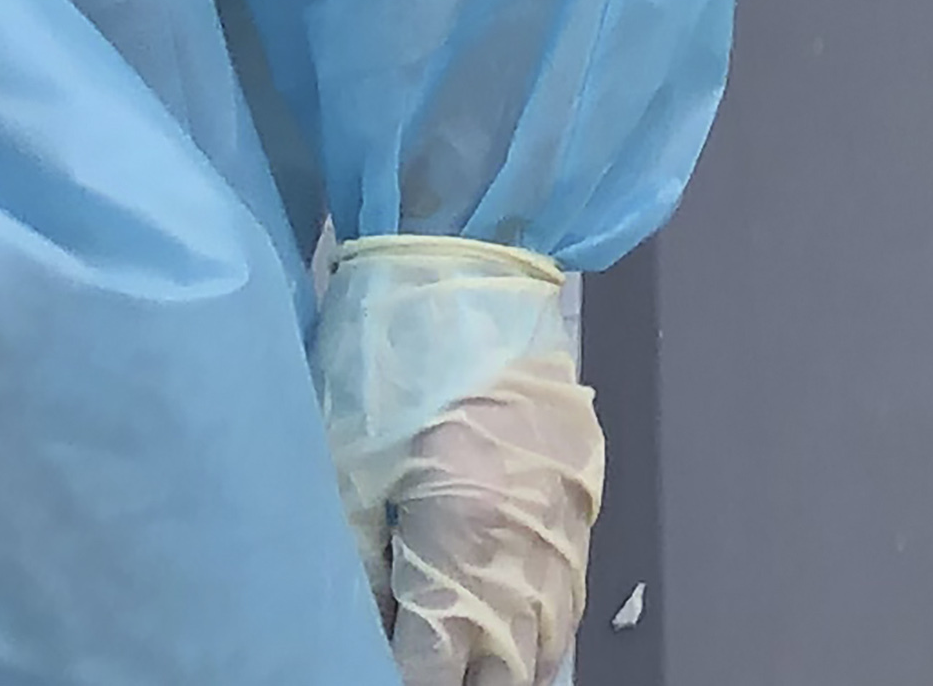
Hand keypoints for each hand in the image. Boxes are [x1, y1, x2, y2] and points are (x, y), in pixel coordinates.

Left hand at [372, 349, 603, 685]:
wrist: (481, 286)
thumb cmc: (398, 368)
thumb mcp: (349, 469)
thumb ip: (356, 566)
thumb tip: (359, 629)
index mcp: (462, 553)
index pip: (429, 675)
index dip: (399, 682)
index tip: (365, 671)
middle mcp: (526, 565)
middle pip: (499, 680)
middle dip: (455, 682)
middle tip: (412, 660)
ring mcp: (564, 545)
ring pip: (541, 658)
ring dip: (494, 669)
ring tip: (451, 655)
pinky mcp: (582, 518)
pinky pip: (563, 612)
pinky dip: (529, 634)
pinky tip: (494, 621)